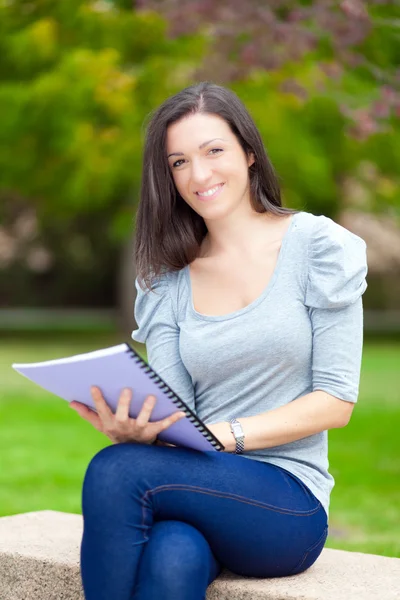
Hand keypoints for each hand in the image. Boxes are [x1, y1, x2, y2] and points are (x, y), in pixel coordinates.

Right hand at [69, 386, 185, 444]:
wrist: (133, 456)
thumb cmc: (116, 434)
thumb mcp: (102, 425)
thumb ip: (88, 414)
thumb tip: (71, 402)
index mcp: (110, 423)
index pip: (101, 410)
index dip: (97, 400)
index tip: (94, 386)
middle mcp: (123, 426)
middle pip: (122, 415)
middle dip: (123, 403)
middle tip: (126, 389)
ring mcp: (138, 430)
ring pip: (143, 419)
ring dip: (147, 409)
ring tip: (152, 396)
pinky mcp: (152, 432)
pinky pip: (163, 425)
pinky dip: (173, 418)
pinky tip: (182, 412)